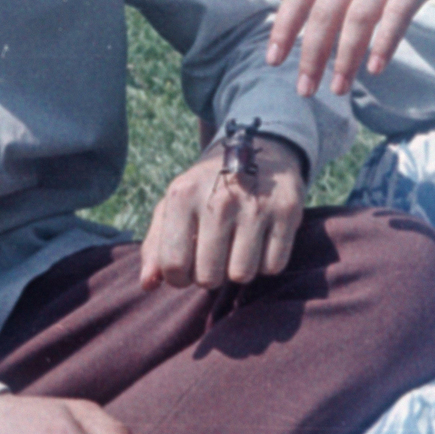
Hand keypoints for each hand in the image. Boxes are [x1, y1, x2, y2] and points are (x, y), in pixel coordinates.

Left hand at [139, 131, 306, 289]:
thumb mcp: (176, 205)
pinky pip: (273, 267)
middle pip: (209, 277)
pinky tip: (260, 239)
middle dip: (210, 274)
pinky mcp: (286, 211)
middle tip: (215, 254)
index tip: (187, 267)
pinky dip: (266, 262)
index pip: (174, 266)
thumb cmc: (208, 188)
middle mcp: (218, 199)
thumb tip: (147, 284)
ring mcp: (255, 205)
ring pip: (242, 275)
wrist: (257, 149)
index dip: (178, 278)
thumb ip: (156, 245)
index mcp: (182, 196)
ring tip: (237, 245)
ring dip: (239, 268)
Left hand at [268, 0, 434, 96]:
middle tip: (306, 89)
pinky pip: (399, 10)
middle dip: (312, 53)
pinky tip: (376, 67)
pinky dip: (384, 40)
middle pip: (325, 9)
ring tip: (339, 87)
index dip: (285, 25)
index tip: (273, 59)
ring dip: (346, 55)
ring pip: (359, 14)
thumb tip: (312, 34)